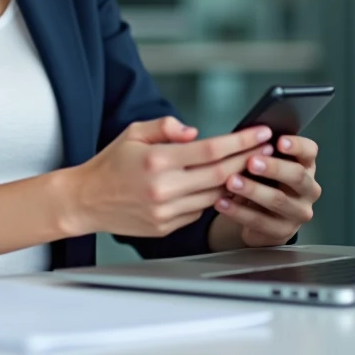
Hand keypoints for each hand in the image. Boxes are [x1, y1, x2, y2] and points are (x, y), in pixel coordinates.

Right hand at [67, 117, 272, 238]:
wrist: (85, 201)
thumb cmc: (110, 163)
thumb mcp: (133, 133)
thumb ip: (166, 126)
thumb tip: (196, 132)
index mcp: (157, 161)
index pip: (211, 150)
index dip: (240, 141)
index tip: (261, 133)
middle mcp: (164, 189)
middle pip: (221, 175)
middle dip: (249, 160)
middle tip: (268, 148)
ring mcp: (166, 212)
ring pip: (214, 196)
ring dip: (236, 181)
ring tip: (253, 166)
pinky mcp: (165, 228)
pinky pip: (199, 212)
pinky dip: (212, 198)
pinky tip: (222, 186)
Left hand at [211, 136, 320, 247]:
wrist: (264, 217)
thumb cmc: (265, 181)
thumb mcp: (267, 164)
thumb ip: (262, 152)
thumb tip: (245, 137)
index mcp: (306, 165)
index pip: (310, 151)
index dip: (297, 146)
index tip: (279, 141)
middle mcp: (308, 189)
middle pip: (297, 176)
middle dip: (273, 168)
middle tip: (251, 162)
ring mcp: (299, 212)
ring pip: (278, 200)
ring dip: (253, 190)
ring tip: (231, 182)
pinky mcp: (283, 231)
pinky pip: (260, 221)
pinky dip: (238, 211)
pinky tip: (222, 202)